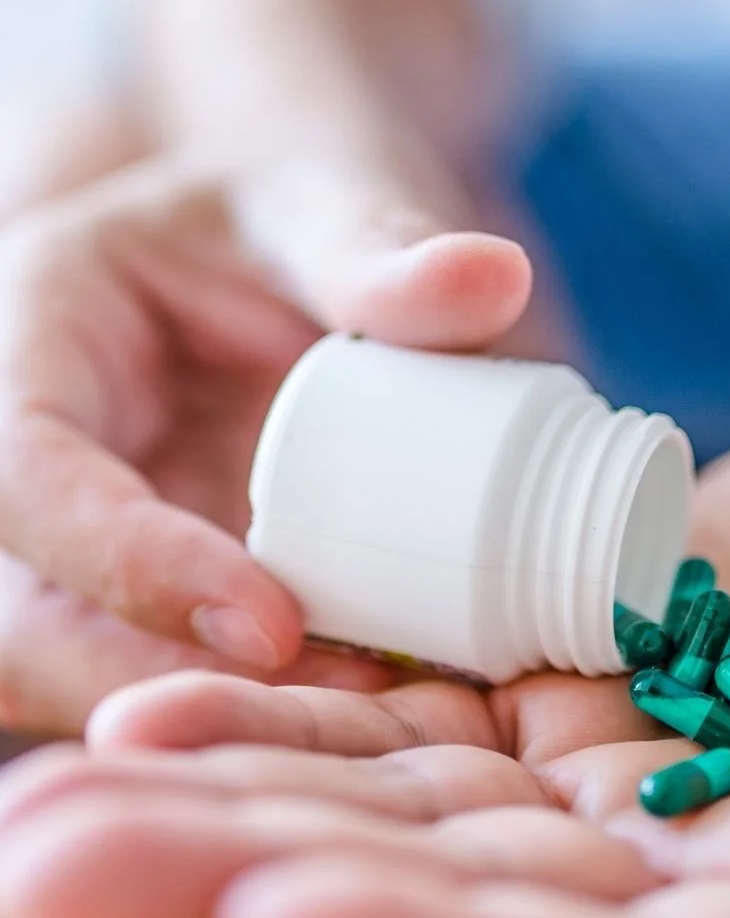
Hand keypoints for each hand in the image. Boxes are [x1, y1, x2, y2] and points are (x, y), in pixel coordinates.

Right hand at [0, 144, 529, 729]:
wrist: (266, 258)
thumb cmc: (271, 214)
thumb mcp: (313, 199)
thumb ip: (378, 241)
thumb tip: (493, 277)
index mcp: (24, 341)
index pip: (24, 476)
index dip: (133, 565)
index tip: (276, 625)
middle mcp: (21, 462)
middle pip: (20, 623)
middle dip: (163, 684)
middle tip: (338, 703)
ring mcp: (65, 548)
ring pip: (72, 676)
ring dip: (213, 715)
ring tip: (368, 718)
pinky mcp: (126, 600)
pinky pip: (153, 680)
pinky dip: (252, 709)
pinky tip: (366, 710)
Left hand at [5, 345, 729, 917]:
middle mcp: (688, 882)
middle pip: (450, 903)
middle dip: (245, 882)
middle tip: (44, 861)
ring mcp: (624, 772)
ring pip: (403, 801)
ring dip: (233, 789)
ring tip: (59, 777)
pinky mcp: (589, 665)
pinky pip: (426, 684)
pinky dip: (309, 686)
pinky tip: (172, 677)